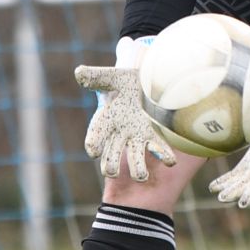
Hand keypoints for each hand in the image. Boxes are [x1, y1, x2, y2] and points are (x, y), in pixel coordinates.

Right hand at [75, 36, 174, 181]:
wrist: (144, 81)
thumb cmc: (124, 80)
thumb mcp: (110, 76)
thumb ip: (95, 76)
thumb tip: (79, 73)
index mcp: (105, 119)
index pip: (96, 133)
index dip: (94, 142)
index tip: (93, 151)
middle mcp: (119, 133)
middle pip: (111, 154)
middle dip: (110, 164)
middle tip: (110, 172)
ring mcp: (137, 136)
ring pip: (135, 157)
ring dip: (137, 168)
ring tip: (141, 176)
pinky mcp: (154, 135)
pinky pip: (159, 148)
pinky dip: (165, 155)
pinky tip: (171, 161)